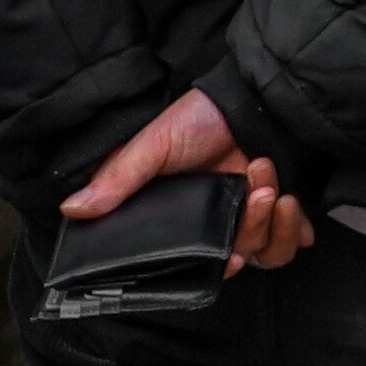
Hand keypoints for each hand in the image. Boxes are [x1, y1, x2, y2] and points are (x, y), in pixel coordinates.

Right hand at [63, 87, 312, 272]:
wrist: (251, 94)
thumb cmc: (197, 119)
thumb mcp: (153, 146)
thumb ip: (119, 179)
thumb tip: (70, 209)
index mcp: (178, 219)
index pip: (187, 265)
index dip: (207, 270)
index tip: (228, 258)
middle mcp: (212, 226)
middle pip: (234, 261)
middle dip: (250, 232)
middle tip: (257, 193)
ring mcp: (244, 218)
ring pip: (265, 254)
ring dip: (275, 226)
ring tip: (272, 186)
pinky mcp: (276, 209)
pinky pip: (291, 241)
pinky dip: (296, 228)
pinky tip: (290, 201)